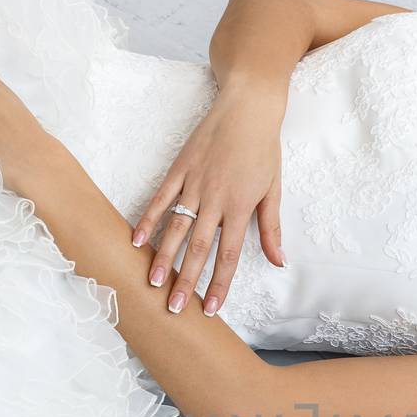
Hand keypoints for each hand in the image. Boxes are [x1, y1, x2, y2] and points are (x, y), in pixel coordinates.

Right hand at [132, 86, 286, 315]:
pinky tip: (137, 240)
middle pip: (199, 249)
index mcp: (240, 207)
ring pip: (177, 227)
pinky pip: (161, 198)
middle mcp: (216, 199)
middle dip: (186, 280)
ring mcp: (194, 184)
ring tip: (152, 281)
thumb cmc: (263, 149)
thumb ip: (271, 228)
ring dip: (163, 256)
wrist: (247, 107)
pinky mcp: (179, 168)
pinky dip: (148, 219)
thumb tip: (279, 261)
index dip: (219, 284)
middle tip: (173, 307)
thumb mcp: (273, 190)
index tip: (211, 308)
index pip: (228, 255)